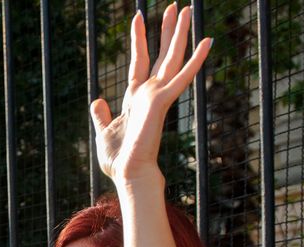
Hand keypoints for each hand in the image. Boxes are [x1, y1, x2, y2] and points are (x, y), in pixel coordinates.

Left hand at [91, 4, 210, 182]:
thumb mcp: (104, 131)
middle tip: (175, 5)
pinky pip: (182, 76)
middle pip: (161, 53)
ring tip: (188, 8)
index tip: (138, 17)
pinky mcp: (163, 101)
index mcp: (136, 98)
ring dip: (180, 33)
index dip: (139, 39)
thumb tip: (97, 99)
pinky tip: (207, 41)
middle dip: (167, 29)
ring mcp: (158, 95)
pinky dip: (195, 59)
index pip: (139, 61)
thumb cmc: (119, 159)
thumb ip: (101, 114)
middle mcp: (150, 93)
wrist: (128, 173)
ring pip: (172, 57)